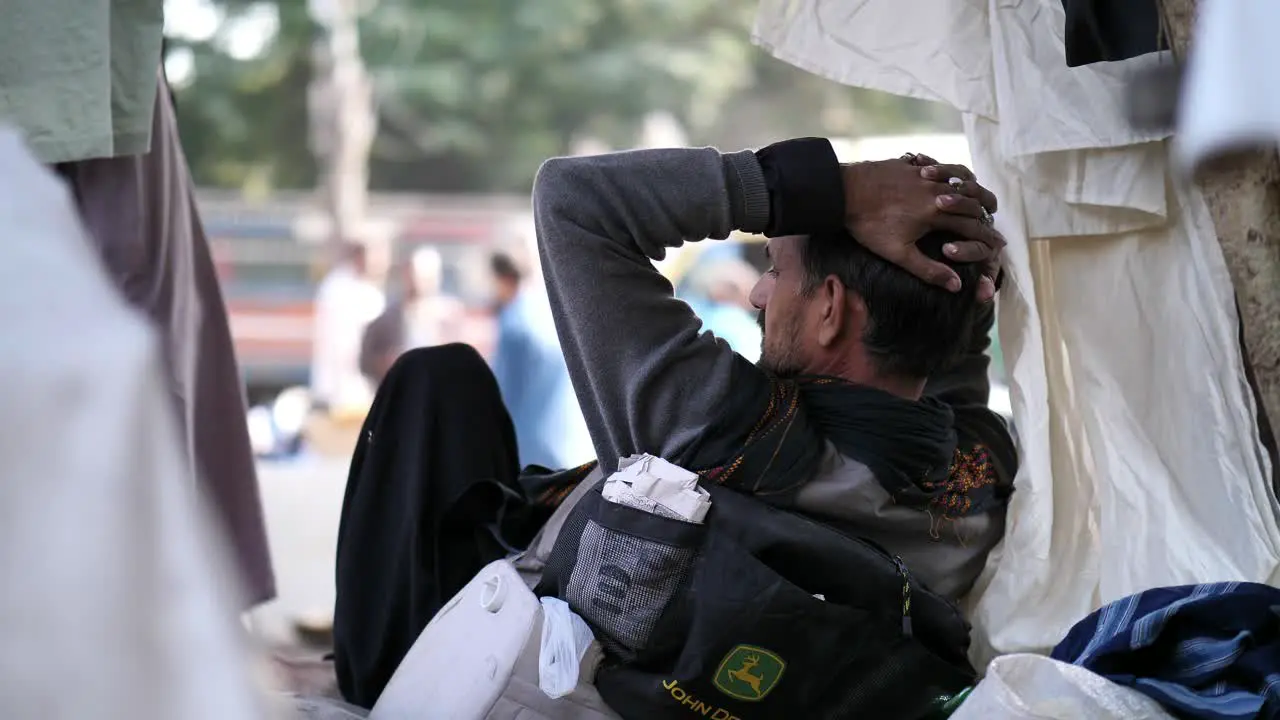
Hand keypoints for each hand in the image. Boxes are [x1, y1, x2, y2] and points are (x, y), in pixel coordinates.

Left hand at [841, 153, 1003, 299]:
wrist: (843, 192)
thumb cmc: (869, 226)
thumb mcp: (898, 254)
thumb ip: (928, 269)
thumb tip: (956, 285)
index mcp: (936, 214)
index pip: (971, 226)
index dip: (987, 237)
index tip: (999, 244)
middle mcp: (935, 191)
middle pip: (970, 200)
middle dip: (985, 212)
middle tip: (994, 219)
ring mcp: (923, 175)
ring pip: (956, 178)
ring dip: (970, 187)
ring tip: (977, 191)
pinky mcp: (908, 165)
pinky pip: (936, 165)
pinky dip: (947, 171)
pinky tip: (945, 173)